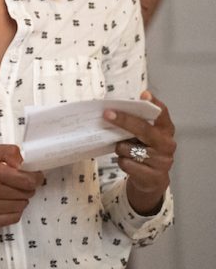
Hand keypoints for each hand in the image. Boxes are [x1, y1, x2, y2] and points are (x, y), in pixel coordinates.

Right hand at [0, 144, 44, 229]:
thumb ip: (6, 151)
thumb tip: (23, 163)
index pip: (26, 180)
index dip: (35, 178)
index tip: (35, 177)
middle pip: (25, 194)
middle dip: (27, 188)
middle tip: (20, 184)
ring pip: (20, 206)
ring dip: (20, 199)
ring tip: (10, 193)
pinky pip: (12, 219)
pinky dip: (14, 211)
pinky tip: (6, 204)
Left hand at [106, 90, 175, 214]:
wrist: (151, 180)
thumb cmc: (143, 150)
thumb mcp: (142, 136)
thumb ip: (135, 124)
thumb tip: (112, 112)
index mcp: (166, 130)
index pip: (162, 114)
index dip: (154, 103)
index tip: (144, 94)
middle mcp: (167, 144)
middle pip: (143, 129)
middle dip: (124, 120)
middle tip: (107, 113)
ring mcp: (162, 161)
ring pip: (128, 148)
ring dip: (120, 148)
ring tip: (124, 150)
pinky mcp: (153, 176)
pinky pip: (126, 163)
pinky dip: (122, 162)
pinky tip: (128, 163)